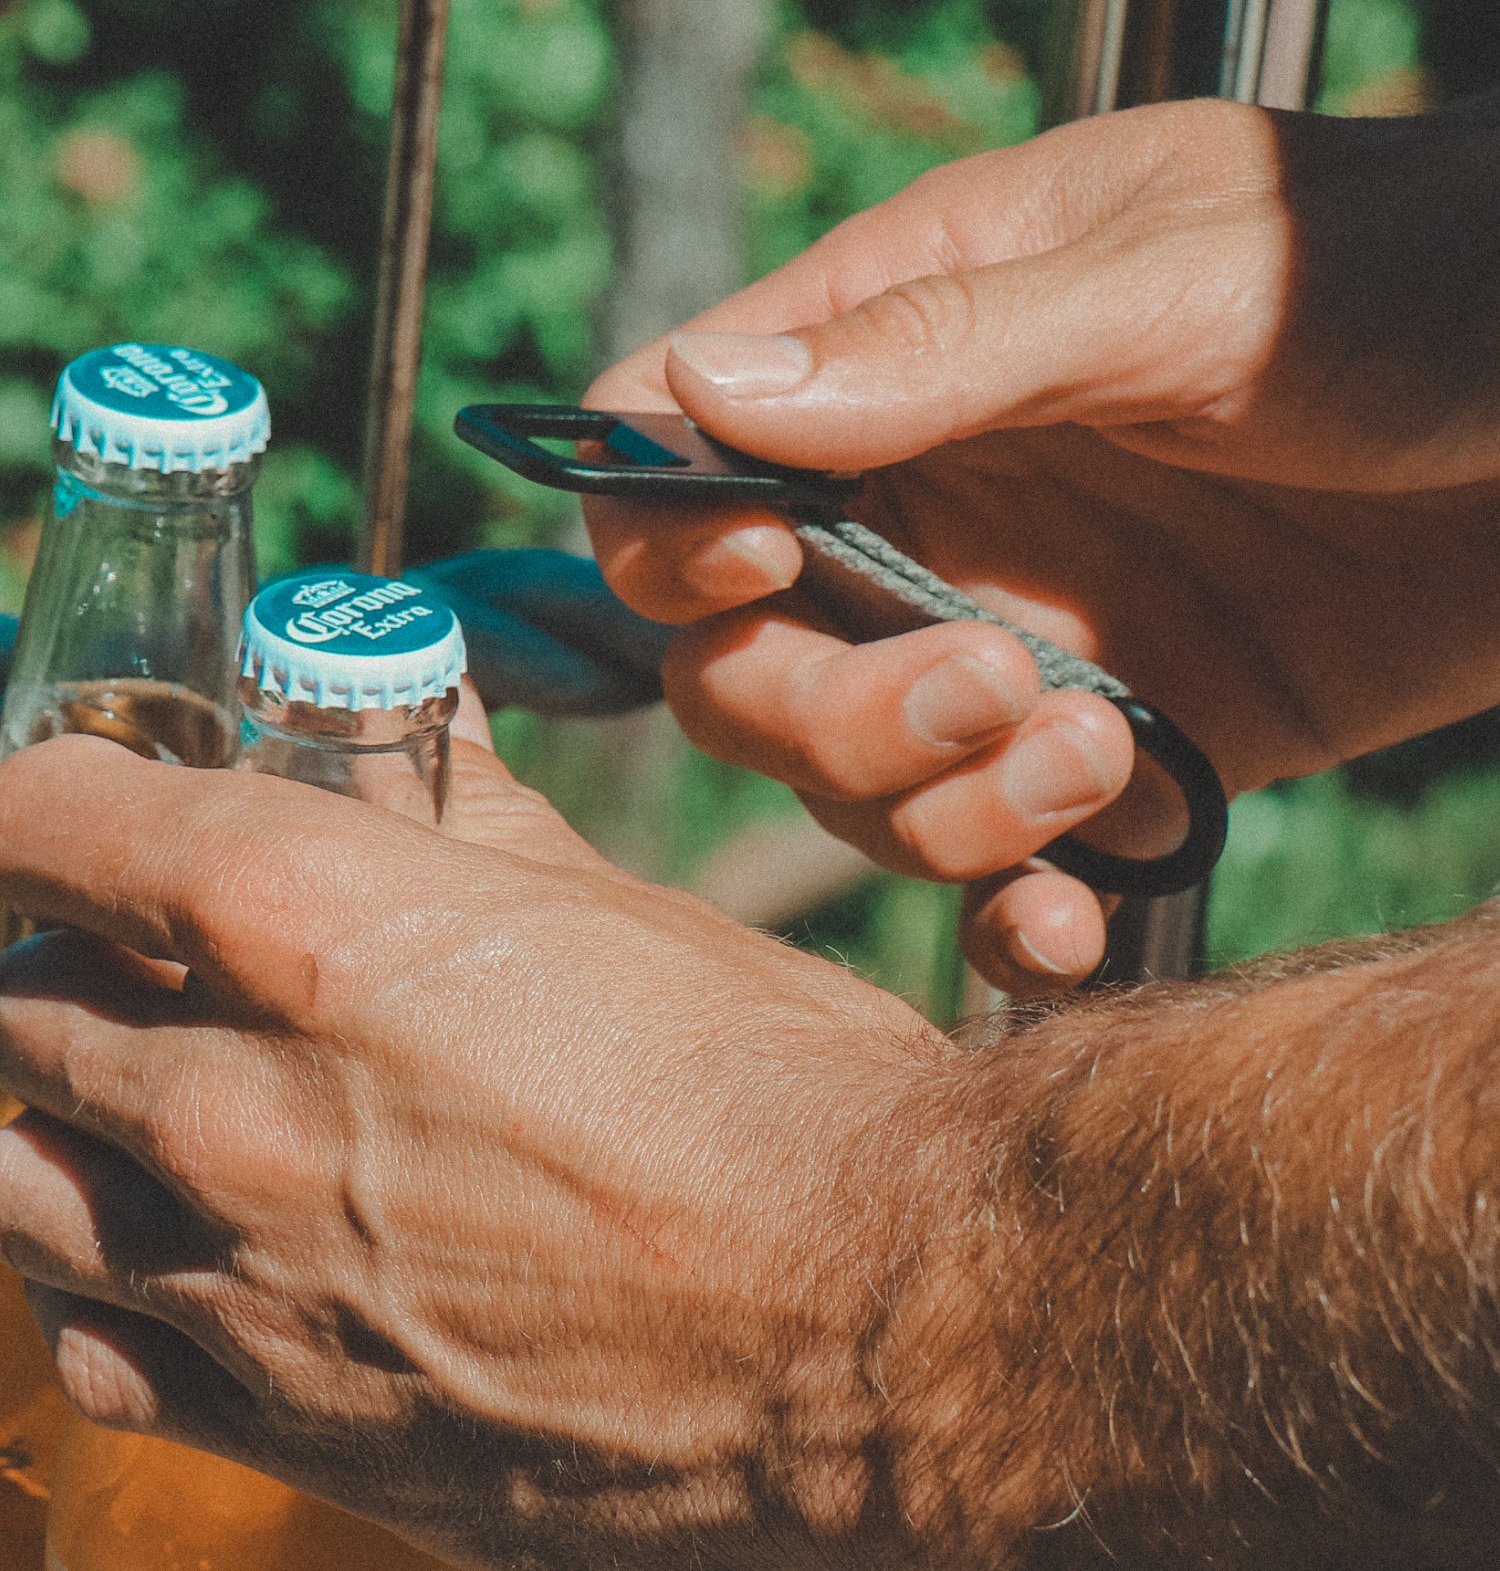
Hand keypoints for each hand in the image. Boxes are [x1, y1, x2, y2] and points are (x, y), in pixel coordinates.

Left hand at [0, 734, 947, 1568]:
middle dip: (70, 952)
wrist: (888, 1331)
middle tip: (152, 942)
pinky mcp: (285, 1434)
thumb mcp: (616, 909)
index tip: (67, 795)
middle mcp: (236, 1106)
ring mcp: (241, 1287)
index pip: (55, 822)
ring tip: (161, 1095)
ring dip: (68, 1115)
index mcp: (316, 929)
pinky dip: (104, 1281)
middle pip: (24, 1003)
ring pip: (24, 1178)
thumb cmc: (773, 1094)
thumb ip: (471, 803)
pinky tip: (180, 1254)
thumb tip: (418, 710)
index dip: (46, 793)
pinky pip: (94, 1347)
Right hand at [585, 97, 1499, 991]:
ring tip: (1095, 758)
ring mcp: (1023, 633)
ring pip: (864, 782)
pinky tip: (1072, 922)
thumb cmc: (1404, 267)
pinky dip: (1012, 913)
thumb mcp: (1174, 281)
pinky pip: (1006, 860)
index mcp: (907, 344)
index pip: (681, 440)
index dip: (668, 526)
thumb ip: (944, 346)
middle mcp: (935, 500)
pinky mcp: (1129, 742)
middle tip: (987, 683)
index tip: (755, 568)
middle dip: (827, 709)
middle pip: (745, 659)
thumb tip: (704, 392)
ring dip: (940, 811)